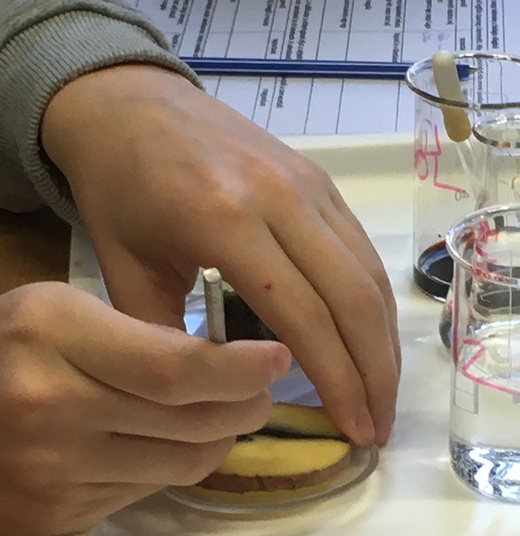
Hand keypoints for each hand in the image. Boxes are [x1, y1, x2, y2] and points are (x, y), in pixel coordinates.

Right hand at [0, 282, 289, 535]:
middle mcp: (52, 406)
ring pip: (183, 463)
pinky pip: (150, 490)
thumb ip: (136, 333)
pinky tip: (173, 441)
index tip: (276, 359)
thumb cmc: (5, 351)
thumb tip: (226, 360)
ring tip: (228, 415)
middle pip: (191, 421)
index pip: (177, 368)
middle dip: (246, 405)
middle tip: (261, 390)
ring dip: (222, 439)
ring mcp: (54, 470)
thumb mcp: (59, 312)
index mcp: (52, 336)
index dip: (241, 369)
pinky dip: (176, 464)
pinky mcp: (60, 515)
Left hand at [41, 66, 400, 445]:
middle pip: (354, 298)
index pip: (305, 316)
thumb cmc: (119, 188)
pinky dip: (375, 305)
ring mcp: (311, 185)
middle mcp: (282, 198)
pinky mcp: (323, 181)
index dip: (338, 381)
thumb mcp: (123, 270)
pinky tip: (371, 343)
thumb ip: (164, 341)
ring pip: (370, 275)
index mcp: (225, 220)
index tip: (355, 432)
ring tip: (381, 397)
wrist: (129, 102)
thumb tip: (215, 404)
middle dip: (376, 374)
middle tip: (379, 429)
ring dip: (384, 343)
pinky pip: (362, 251)